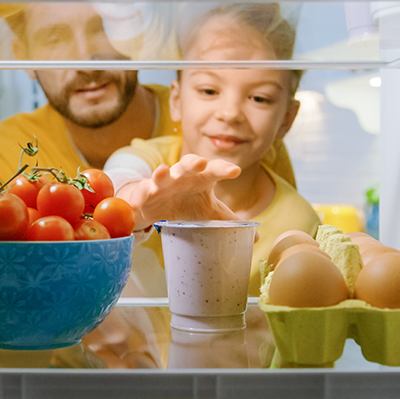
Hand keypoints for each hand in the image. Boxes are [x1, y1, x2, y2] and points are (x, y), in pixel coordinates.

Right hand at [117, 154, 241, 230]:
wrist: (158, 207)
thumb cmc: (188, 205)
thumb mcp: (209, 213)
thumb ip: (229, 221)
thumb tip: (256, 236)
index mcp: (202, 179)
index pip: (214, 170)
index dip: (223, 169)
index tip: (235, 172)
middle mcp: (183, 176)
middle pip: (188, 164)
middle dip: (193, 162)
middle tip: (200, 163)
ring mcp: (163, 183)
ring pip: (163, 174)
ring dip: (162, 172)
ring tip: (162, 171)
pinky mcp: (146, 192)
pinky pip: (144, 190)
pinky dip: (143, 191)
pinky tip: (145, 192)